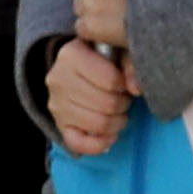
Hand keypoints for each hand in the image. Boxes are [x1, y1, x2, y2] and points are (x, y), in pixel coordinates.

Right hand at [45, 35, 139, 155]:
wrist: (77, 67)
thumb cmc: (103, 57)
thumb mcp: (117, 49)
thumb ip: (130, 63)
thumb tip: (136, 89)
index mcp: (71, 54)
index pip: (111, 80)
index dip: (125, 85)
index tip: (124, 82)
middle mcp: (58, 79)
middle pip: (107, 104)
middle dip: (123, 104)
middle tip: (124, 98)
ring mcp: (56, 104)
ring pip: (99, 124)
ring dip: (117, 122)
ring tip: (119, 112)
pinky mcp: (58, 124)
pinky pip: (79, 143)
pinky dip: (100, 144)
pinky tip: (111, 136)